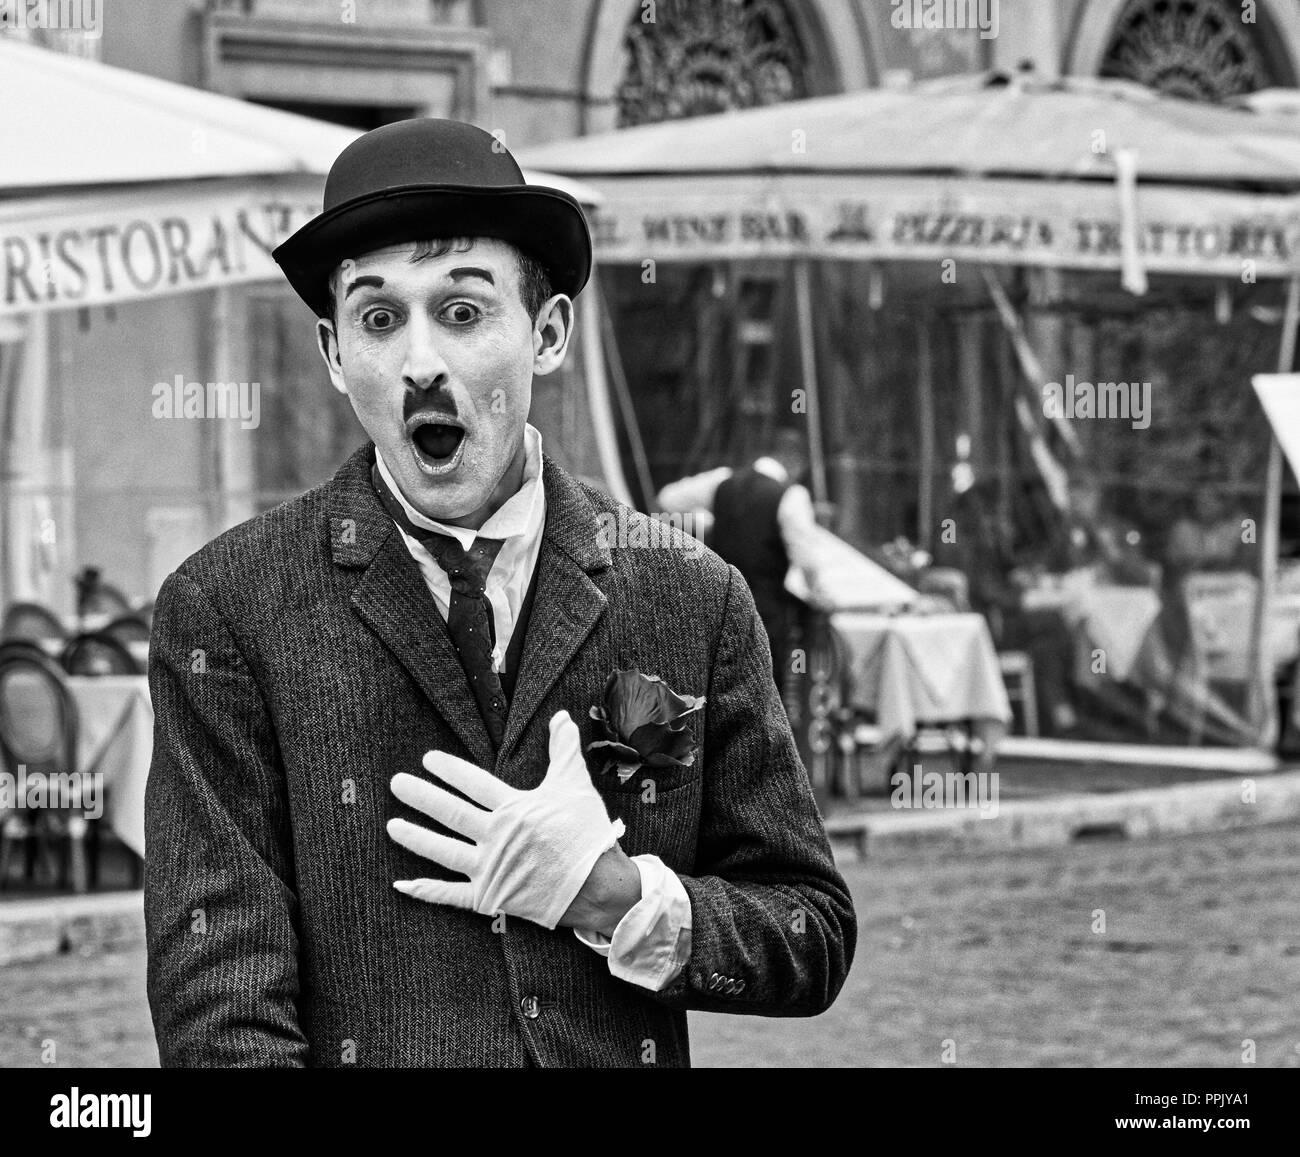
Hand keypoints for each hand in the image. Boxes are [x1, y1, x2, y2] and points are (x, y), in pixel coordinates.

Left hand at [387, 711, 626, 929]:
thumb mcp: (576, 786)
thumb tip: (562, 716)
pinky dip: (425, 891)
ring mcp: (491, 869)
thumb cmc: (587, 834)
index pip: (474, 784)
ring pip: (443, 851)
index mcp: (515, 809)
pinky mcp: (490, 897)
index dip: (449, 770)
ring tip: (391, 825)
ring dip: (416, 838)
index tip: (428, 759)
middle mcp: (497, 837)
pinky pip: (451, 895)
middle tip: (396, 784)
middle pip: (451, 813)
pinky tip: (401, 883)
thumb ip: (564, 750)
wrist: (600, 886)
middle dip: (421, 797)